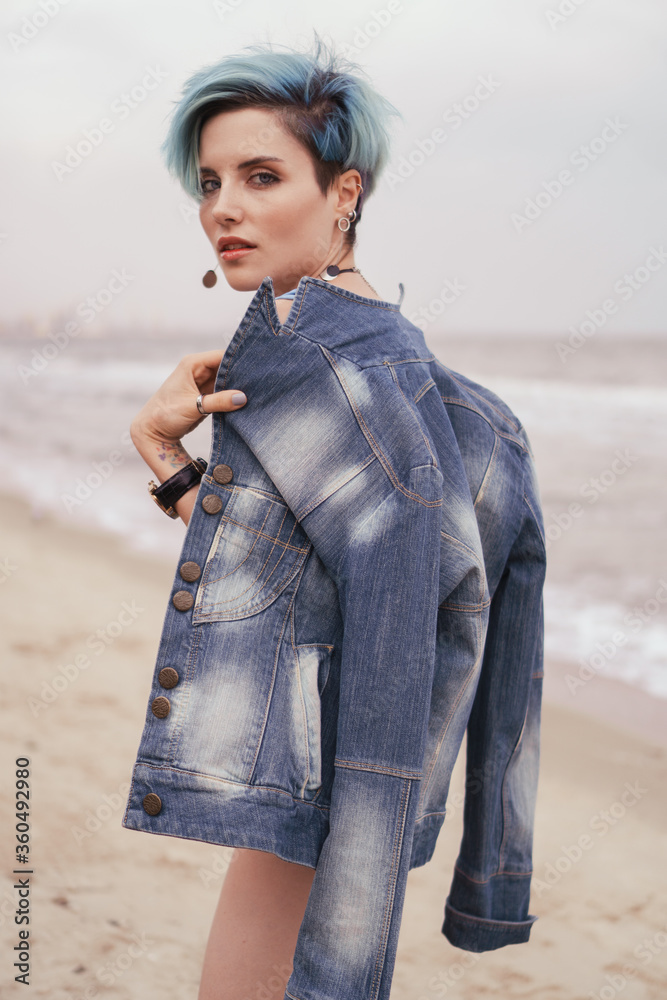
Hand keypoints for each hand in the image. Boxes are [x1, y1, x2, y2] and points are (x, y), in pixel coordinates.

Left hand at [130, 349, 246, 446]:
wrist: (153, 431)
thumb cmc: (165, 415)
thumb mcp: (193, 407)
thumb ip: (218, 402)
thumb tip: (243, 398)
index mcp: (192, 364)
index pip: (221, 356)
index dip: (238, 361)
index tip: (256, 369)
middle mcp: (198, 370)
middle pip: (226, 367)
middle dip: (240, 375)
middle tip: (259, 383)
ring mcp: (203, 382)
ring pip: (227, 380)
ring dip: (238, 387)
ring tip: (256, 391)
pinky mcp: (206, 395)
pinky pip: (224, 392)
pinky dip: (233, 396)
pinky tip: (246, 400)